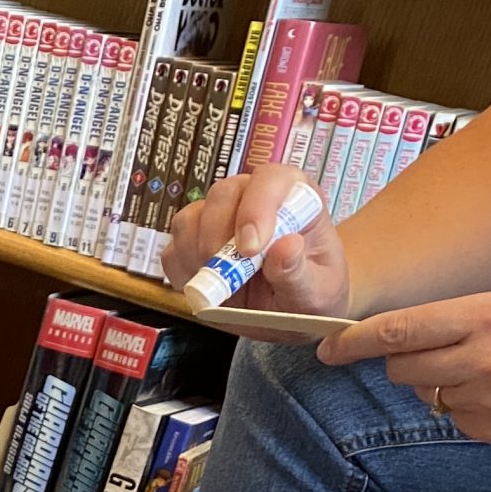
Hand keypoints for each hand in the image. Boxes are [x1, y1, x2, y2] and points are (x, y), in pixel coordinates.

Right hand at [160, 165, 350, 323]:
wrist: (292, 312)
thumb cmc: (313, 294)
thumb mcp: (318, 292)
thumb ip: (300, 272)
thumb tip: (286, 247)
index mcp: (294, 196)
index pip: (270, 179)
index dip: (256, 208)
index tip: (251, 249)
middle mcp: (252, 198)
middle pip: (221, 194)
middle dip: (218, 235)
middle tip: (228, 272)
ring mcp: (218, 219)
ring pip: (189, 219)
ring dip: (197, 256)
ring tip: (222, 285)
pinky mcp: (192, 244)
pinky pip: (172, 250)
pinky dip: (182, 273)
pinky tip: (206, 288)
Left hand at [319, 276, 490, 452]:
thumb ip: (476, 308)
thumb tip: (424, 326)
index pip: (400, 329)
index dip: (355, 341)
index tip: (328, 347)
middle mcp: (487, 363)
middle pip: (401, 368)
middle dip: (405, 359)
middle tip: (437, 349)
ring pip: (429, 396)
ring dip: (444, 384)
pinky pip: (459, 421)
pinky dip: (471, 409)